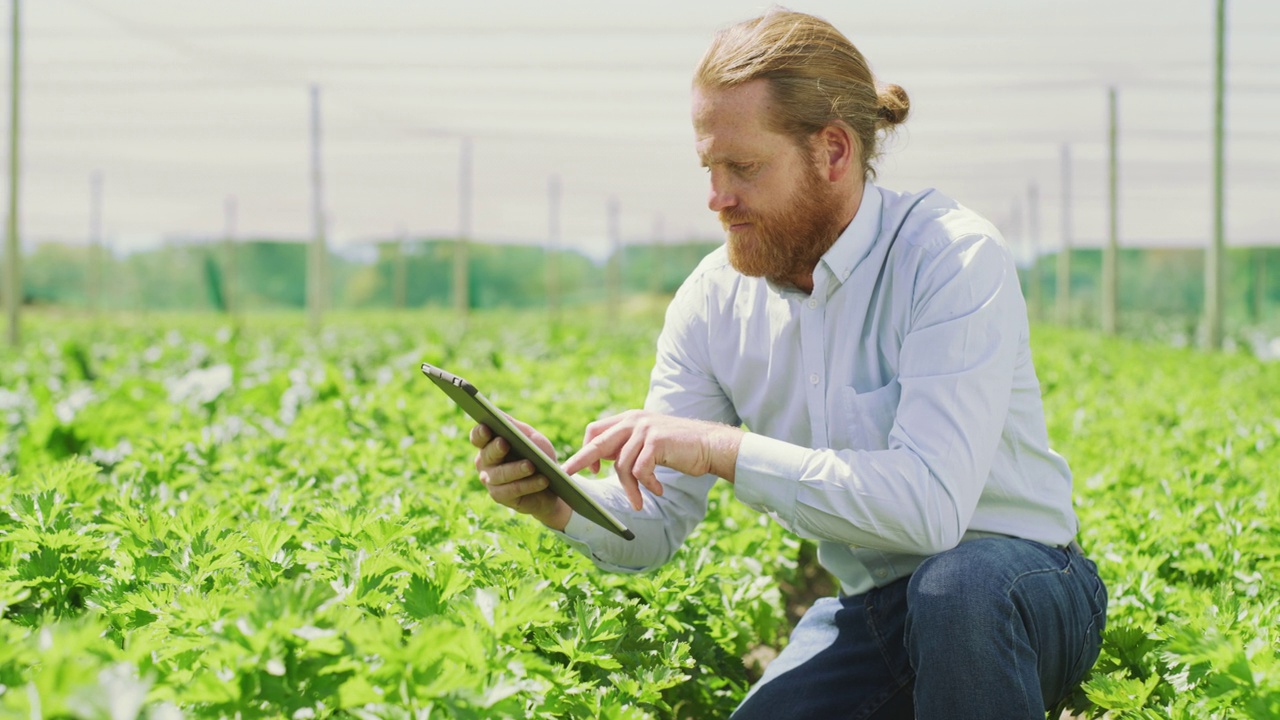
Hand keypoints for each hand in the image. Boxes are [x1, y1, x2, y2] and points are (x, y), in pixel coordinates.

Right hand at [470, 417, 571, 530]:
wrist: (550, 483)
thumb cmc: (537, 455)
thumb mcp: (531, 438)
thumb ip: (516, 428)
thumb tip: (500, 415)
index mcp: (488, 444)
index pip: (478, 437)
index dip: (480, 433)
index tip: (486, 427)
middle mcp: (484, 463)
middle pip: (487, 454)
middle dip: (496, 449)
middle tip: (504, 443)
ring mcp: (490, 481)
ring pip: (500, 475)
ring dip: (517, 470)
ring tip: (532, 465)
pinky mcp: (500, 497)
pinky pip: (513, 490)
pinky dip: (529, 484)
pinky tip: (543, 480)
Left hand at [561, 410, 742, 510]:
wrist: (710, 445)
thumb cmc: (678, 448)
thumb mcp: (648, 442)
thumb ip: (626, 445)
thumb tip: (601, 458)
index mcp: (629, 419)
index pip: (595, 430)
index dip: (586, 450)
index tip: (590, 470)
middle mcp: (634, 421)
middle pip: (597, 442)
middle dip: (580, 461)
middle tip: (568, 478)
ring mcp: (646, 430)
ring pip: (622, 465)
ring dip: (629, 489)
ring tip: (637, 503)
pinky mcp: (657, 441)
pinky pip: (641, 470)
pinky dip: (647, 484)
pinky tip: (658, 490)